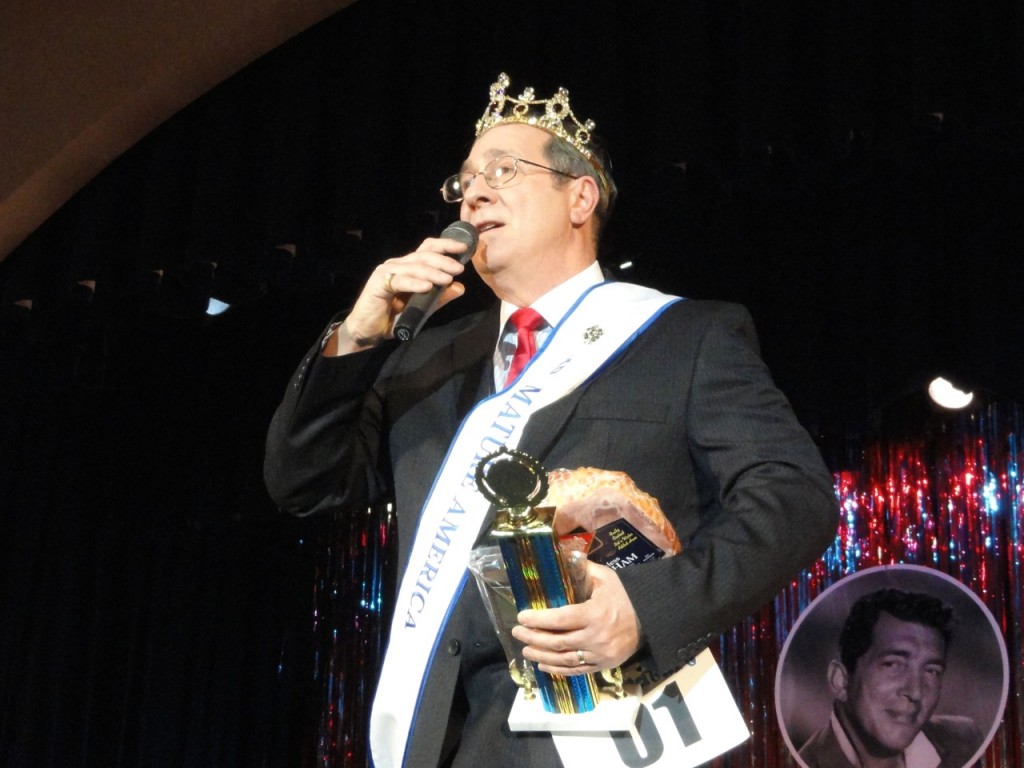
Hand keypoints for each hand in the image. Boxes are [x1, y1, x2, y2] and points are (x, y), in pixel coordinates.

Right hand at [326, 236, 472, 354]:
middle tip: (459, 269)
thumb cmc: (394, 318)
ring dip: (433, 272)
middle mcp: (397, 265)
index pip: (427, 249)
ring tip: (447, 279)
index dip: (445, 245)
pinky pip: (400, 281)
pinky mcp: (379, 283)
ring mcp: (387, 272)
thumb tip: (460, 287)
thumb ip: (440, 297)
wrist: (369, 331)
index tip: (464, 247)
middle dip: (443, 260)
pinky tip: (428, 286)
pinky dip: (415, 283)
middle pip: (423, 255)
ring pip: (413, 267)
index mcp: (408, 266)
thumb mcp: (423, 307)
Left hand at [511, 561, 641, 675]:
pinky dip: (558, 669)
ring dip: (541, 656)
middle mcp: (596, 637)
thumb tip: (559, 554)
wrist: (651, 618)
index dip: (538, 620)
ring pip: (564, 659)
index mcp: (594, 614)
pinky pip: (577, 671)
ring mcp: (600, 655)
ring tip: (525, 650)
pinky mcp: (604, 665)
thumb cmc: (624, 595)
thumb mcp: (605, 577)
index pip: (560, 619)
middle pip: (558, 642)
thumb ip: (582, 568)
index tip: (521, 616)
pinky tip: (543, 665)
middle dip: (533, 637)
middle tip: (517, 632)